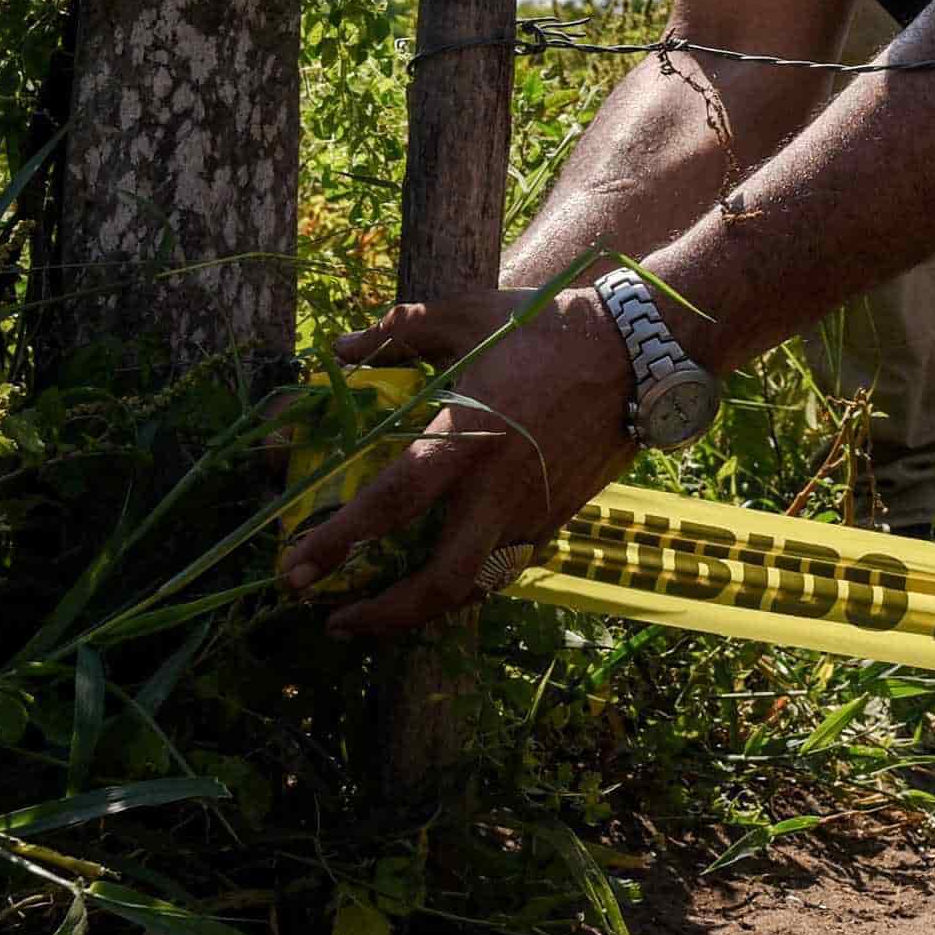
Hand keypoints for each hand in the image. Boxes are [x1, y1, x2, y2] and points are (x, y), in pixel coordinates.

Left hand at [278, 284, 642, 636]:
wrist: (641, 348)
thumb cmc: (548, 325)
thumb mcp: (469, 314)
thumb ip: (400, 332)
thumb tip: (341, 348)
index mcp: (469, 436)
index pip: (392, 502)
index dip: (338, 543)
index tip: (294, 571)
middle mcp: (499, 487)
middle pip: (441, 583)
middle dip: (385, 617)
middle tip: (338, 620)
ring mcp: (534, 509)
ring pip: (476, 586)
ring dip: (424, 608)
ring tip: (385, 608)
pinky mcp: (559, 516)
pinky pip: (506, 563)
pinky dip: (469, 578)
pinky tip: (444, 568)